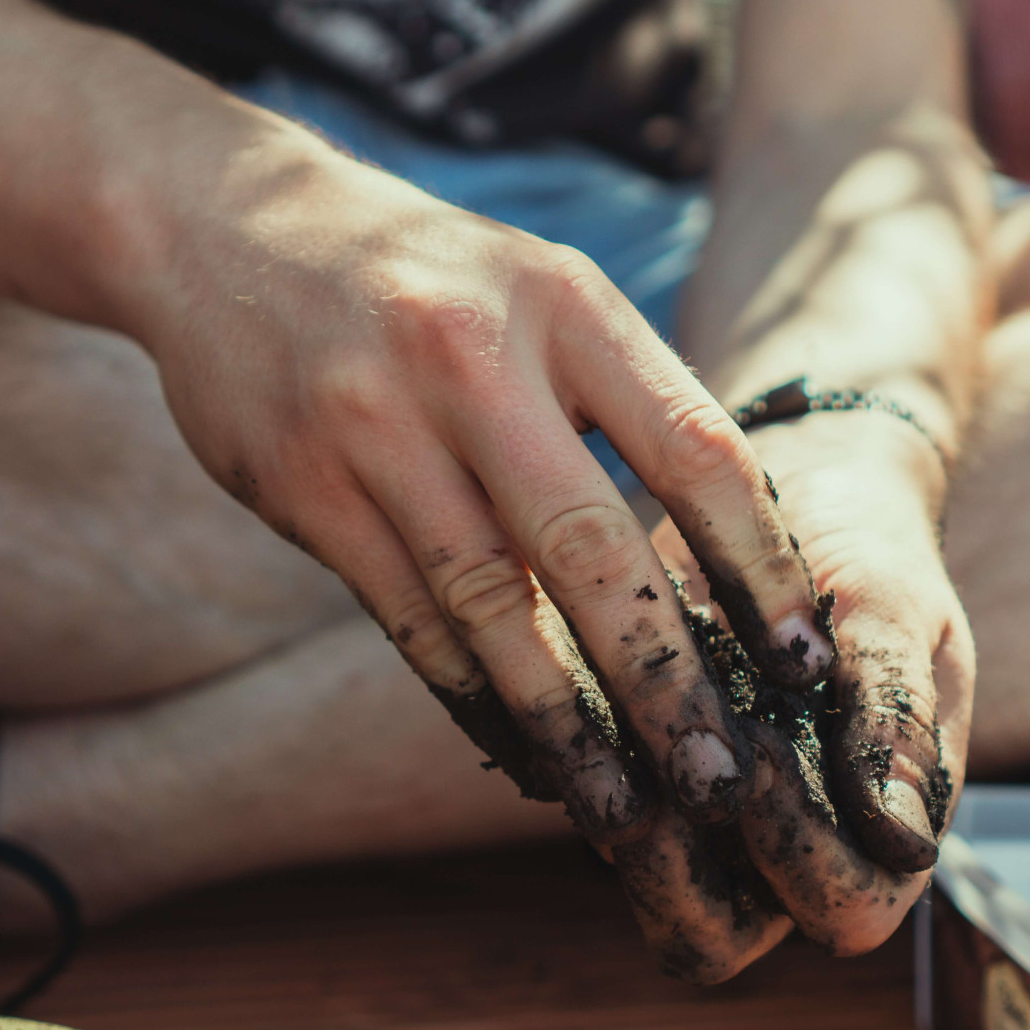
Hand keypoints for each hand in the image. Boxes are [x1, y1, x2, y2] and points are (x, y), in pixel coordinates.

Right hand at [125, 141, 836, 842]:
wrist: (225, 224)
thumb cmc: (429, 279)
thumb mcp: (543, 293)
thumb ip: (628, 405)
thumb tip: (730, 563)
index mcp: (565, 303)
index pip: (694, 451)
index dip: (758, 571)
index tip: (804, 667)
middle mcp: (470, 358)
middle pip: (590, 549)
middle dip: (665, 683)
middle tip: (723, 783)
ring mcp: (374, 424)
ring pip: (489, 605)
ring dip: (564, 721)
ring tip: (622, 805)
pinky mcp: (301, 486)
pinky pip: (405, 619)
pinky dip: (472, 694)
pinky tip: (522, 750)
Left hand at [617, 406, 974, 978]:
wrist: (805, 492)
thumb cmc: (871, 557)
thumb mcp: (894, 613)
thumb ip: (895, 715)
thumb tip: (902, 839)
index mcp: (877, 830)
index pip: (846, 912)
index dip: (805, 857)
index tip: (769, 753)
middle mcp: (784, 849)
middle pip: (718, 939)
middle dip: (685, 875)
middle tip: (677, 767)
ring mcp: (701, 821)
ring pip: (638, 889)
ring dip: (622, 832)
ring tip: (615, 739)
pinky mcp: (632, 771)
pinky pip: (588, 804)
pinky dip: (577, 765)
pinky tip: (568, 695)